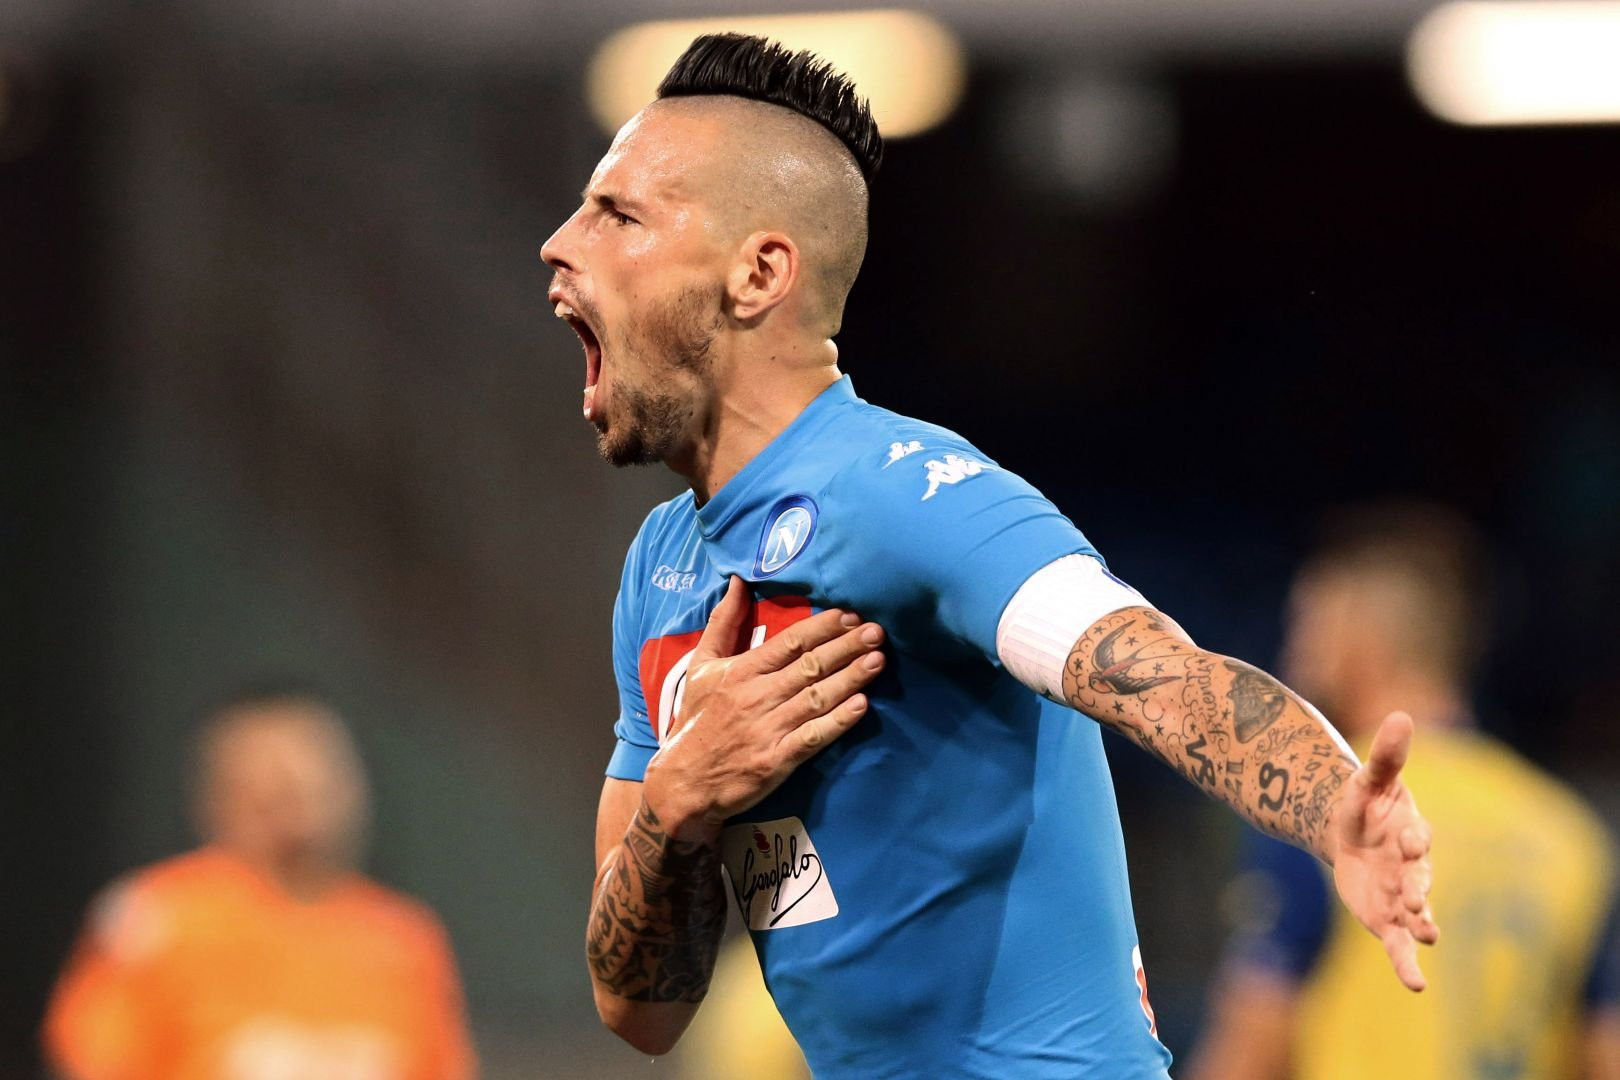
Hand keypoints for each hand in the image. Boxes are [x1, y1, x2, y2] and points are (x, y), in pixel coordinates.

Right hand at [643, 576, 885, 842]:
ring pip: (816, 697)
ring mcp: (768, 729)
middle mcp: (756, 696)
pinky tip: (861, 706)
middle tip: (877, 631)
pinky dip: (837, 721)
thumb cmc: (696, 720)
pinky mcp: (776, 761)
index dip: (822, 627)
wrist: (682, 783)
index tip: (850, 614)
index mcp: (741, 671)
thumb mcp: (701, 666)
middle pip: (809, 666)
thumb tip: (738, 580)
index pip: (789, 642)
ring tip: (878, 660)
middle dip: (846, 647)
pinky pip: (813, 737)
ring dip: (850, 678)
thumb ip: (722, 622)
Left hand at [1330, 711, 1439, 990]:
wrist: (1349, 833)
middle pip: (1419, 877)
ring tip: (1428, 938)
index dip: (1413, 838)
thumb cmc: (1364, 803)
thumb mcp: (1368, 778)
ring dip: (1421, 924)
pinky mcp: (1387, 919)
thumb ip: (1386, 754)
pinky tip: (1417, 987)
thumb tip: (1402, 714)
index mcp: (1410, 830)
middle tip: (1415, 899)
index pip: (1416, 835)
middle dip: (1417, 887)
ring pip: (1417, 914)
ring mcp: (1402, 896)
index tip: (1409, 841)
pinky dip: (1409, 965)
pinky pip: (1400, 945)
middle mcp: (1412, 867)